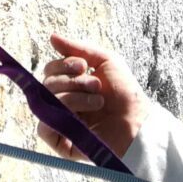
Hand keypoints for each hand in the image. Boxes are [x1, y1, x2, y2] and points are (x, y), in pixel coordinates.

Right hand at [36, 32, 146, 160]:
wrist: (138, 121)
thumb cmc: (125, 92)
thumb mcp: (104, 61)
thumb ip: (77, 48)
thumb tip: (52, 37)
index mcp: (70, 85)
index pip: (49, 71)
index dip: (61, 65)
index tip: (82, 65)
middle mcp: (62, 103)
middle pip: (46, 85)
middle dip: (72, 81)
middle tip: (96, 86)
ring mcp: (61, 123)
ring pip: (46, 103)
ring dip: (73, 97)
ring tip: (98, 101)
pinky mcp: (63, 144)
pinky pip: (43, 129)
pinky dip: (56, 118)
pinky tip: (78, 116)